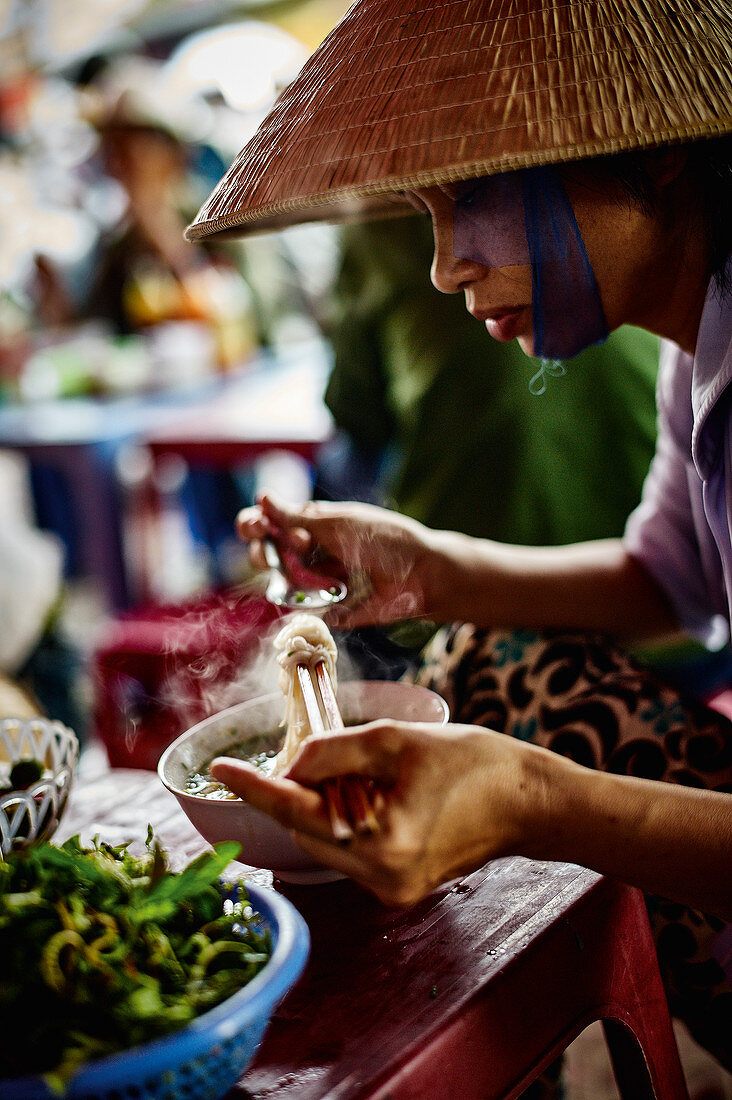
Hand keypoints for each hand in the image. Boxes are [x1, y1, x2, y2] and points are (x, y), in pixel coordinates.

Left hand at [211, 721, 551, 906]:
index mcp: (382, 843)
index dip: (254, 787)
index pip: (297, 810)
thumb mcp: (398, 740)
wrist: (528, 803)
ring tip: (362, 769)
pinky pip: (348, 847)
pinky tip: (372, 791)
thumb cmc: (474, 764)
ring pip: (325, 838)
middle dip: (296, 788)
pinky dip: (344, 816)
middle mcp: (380, 878)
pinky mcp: (397, 887)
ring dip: (323, 801)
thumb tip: (291, 764)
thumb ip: (335, 751)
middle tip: (305, 753)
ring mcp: (389, 890)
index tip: (219, 770)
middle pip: (306, 828)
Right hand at [236, 492, 433, 628]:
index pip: (268, 523)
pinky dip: (301, 603)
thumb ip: (299, 516)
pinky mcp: (325, 611)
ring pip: (278, 582)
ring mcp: (314, 584)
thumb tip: (262, 498)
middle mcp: (307, 555)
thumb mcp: (341, 523)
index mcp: (310, 526)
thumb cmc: (386, 540)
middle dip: (260, 549)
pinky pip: (300, 610)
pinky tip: (324, 591)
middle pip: (264, 553)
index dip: (254, 523)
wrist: (423, 575)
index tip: (257, 524)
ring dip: (286, 573)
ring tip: (311, 566)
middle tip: (274, 545)